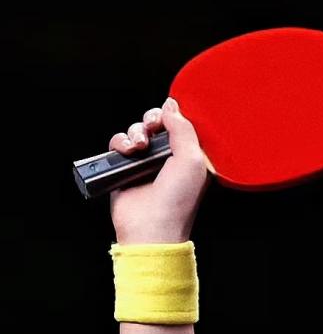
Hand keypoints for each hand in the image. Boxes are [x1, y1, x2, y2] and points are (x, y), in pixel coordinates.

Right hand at [109, 99, 209, 243]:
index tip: (168, 119)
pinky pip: (119, 143)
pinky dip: (120, 142)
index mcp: (189, 157)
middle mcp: (168, 159)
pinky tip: (127, 152)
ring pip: (136, 130)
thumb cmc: (177, 201)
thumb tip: (171, 106)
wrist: (151, 227)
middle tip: (152, 130)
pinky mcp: (125, 169)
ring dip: (135, 132)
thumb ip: (183, 128)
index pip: (180, 125)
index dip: (172, 116)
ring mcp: (146, 164)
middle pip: (156, 123)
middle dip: (151, 120)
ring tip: (139, 147)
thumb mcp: (192, 159)